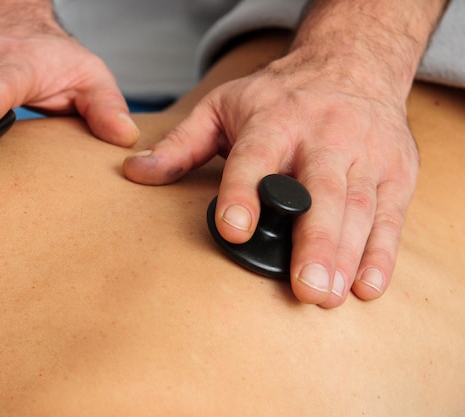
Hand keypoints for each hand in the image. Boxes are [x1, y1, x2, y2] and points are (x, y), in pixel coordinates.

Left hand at [123, 49, 418, 307]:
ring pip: (357, 207)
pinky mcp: (394, 171)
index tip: (234, 229)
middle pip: (319, 190)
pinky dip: (381, 253)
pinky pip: (390, 215)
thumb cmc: (278, 96)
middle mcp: (322, 136)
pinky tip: (367, 286)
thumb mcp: (222, 107)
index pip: (255, 158)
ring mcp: (363, 154)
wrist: (352, 65)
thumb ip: (180, 144)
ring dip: (345, 254)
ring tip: (328, 297)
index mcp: (273, 121)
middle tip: (302, 288)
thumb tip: (134, 173)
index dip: (244, 193)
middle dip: (313, 240)